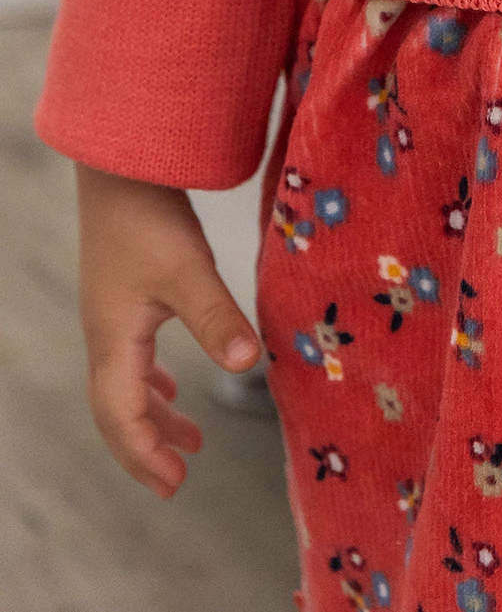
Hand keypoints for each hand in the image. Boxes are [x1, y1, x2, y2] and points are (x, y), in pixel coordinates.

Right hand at [75, 161, 262, 497]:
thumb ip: (218, 319)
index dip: (145, 454)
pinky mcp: (123, 293)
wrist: (122, 165)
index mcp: (114, 340)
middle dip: (143, 447)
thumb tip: (250, 367)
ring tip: (186, 440)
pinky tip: (169, 386)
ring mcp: (110, 314)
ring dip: (151, 416)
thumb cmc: (150, 217)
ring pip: (123, 384)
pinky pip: (129, 358)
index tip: (174, 483)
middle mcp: (104, 334)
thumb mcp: (190, 270)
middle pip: (115, 409)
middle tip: (175, 481)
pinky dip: (149, 383)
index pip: (120, 416)